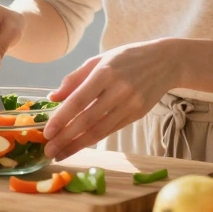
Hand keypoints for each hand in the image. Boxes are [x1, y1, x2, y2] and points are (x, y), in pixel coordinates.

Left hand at [42, 38, 180, 160]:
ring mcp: (130, 104)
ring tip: (61, 153)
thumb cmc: (126, 58)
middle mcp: (118, 90)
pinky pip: (111, 130)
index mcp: (105, 72)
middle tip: (49, 150)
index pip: (79, 100)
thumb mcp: (99, 60)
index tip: (47, 132)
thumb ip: (74, 79)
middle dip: (66, 138)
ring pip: (100, 130)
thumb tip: (52, 98)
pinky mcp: (138, 114)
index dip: (62, 118)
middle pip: (88, 119)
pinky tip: (79, 145)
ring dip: (78, 144)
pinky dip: (94, 139)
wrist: (165, 62)